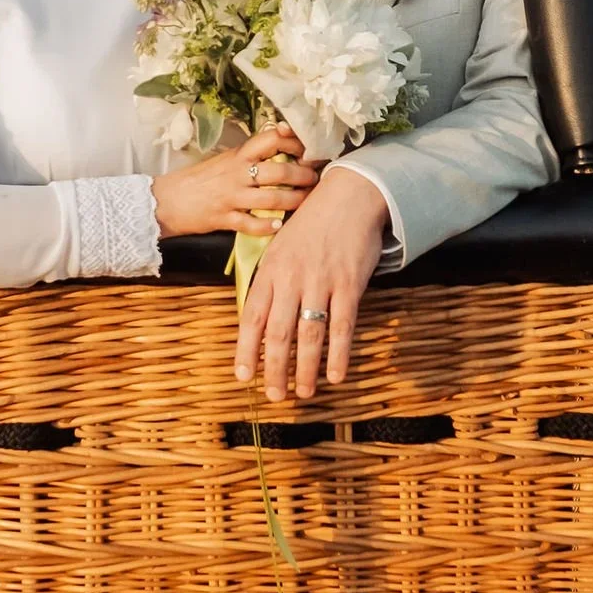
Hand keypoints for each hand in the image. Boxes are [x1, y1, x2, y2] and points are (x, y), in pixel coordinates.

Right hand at [151, 124, 318, 239]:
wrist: (166, 199)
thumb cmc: (199, 179)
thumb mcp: (225, 160)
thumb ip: (250, 156)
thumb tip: (281, 145)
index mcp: (238, 155)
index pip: (272, 140)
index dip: (295, 143)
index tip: (308, 151)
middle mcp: (237, 173)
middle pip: (279, 172)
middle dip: (303, 177)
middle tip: (315, 179)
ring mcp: (231, 197)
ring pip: (272, 199)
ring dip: (294, 201)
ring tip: (306, 201)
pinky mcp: (224, 219)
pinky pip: (251, 224)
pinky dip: (268, 226)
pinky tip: (279, 225)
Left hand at [235, 164, 390, 402]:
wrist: (348, 197)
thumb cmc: (311, 225)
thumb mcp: (280, 247)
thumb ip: (270, 282)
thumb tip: (259, 318)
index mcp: (269, 270)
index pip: (251, 317)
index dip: (246, 351)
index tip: (244, 377)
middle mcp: (291, 279)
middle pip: (278, 334)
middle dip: (274, 369)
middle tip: (274, 396)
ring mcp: (320, 282)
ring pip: (308, 335)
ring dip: (304, 369)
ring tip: (302, 392)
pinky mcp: (348, 285)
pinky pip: (341, 327)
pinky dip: (338, 354)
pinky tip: (336, 375)